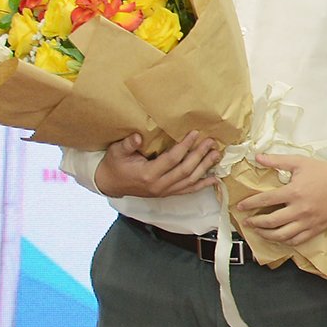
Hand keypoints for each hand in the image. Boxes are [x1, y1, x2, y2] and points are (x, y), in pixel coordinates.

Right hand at [94, 131, 221, 199]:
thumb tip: (138, 137)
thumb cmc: (114, 165)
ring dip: (205, 167)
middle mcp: (159, 185)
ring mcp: (164, 191)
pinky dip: (202, 185)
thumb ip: (128, 144)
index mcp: (148, 174)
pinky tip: (215, 179)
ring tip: (216, 154)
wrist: (110, 184)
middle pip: (185, 170)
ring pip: (190, 180)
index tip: (195, 133)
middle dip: (200, 155)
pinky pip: (188, 190)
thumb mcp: (116, 152)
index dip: (185, 146)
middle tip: (211, 142)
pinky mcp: (167, 193)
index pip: (172, 159)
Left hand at [234, 153, 326, 247]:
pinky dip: (285, 241)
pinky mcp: (316, 229)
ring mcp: (308, 221)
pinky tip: (279, 237)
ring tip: (259, 232)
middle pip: (271, 221)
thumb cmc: (324, 173)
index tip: (241, 206)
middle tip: (247, 222)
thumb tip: (258, 157)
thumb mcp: (300, 162)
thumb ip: (277, 161)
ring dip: (267, 235)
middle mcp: (299, 209)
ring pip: (282, 235)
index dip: (250, 204)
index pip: (265, 200)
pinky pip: (297, 240)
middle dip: (255, 223)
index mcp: (293, 192)